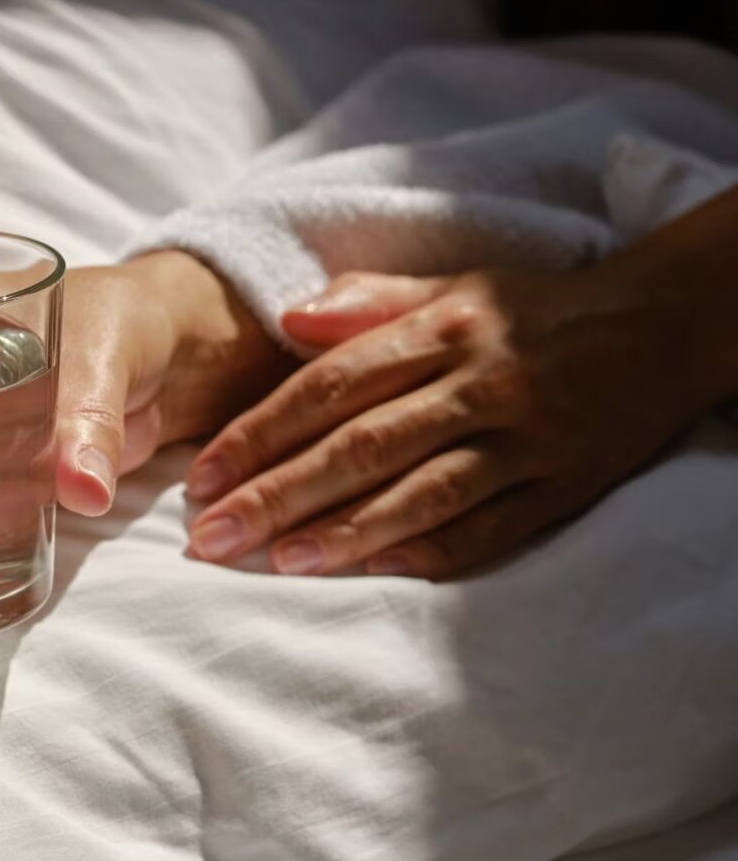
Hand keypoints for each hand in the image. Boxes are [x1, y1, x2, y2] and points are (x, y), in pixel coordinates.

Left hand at [185, 263, 713, 579]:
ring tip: (275, 562)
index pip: (331, 385)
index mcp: (443, 329)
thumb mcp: (454, 287)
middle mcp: (480, 383)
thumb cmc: (531, 310)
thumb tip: (286, 321)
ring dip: (343, 532)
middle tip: (210, 537)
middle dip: (279, 493)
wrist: (659, 327)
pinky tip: (367, 573)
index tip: (203, 475)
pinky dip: (425, 552)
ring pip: (420, 493)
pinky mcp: (561, 488)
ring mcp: (524, 441)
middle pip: (362, 445)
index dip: (261, 431)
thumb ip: (367, 302)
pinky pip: (487, 530)